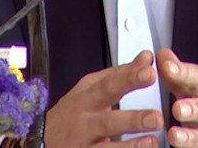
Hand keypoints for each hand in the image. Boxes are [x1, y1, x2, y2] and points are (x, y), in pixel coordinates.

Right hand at [44, 50, 164, 147]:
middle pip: (108, 121)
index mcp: (86, 99)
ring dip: (130, 146)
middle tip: (156, 117)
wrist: (40, 141)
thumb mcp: (90, 88)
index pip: (108, 85)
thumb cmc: (70, 113)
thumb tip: (147, 58)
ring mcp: (84, 146)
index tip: (148, 71)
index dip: (128, 78)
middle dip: (132, 119)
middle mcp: (85, 124)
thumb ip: (121, 74)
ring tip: (152, 141)